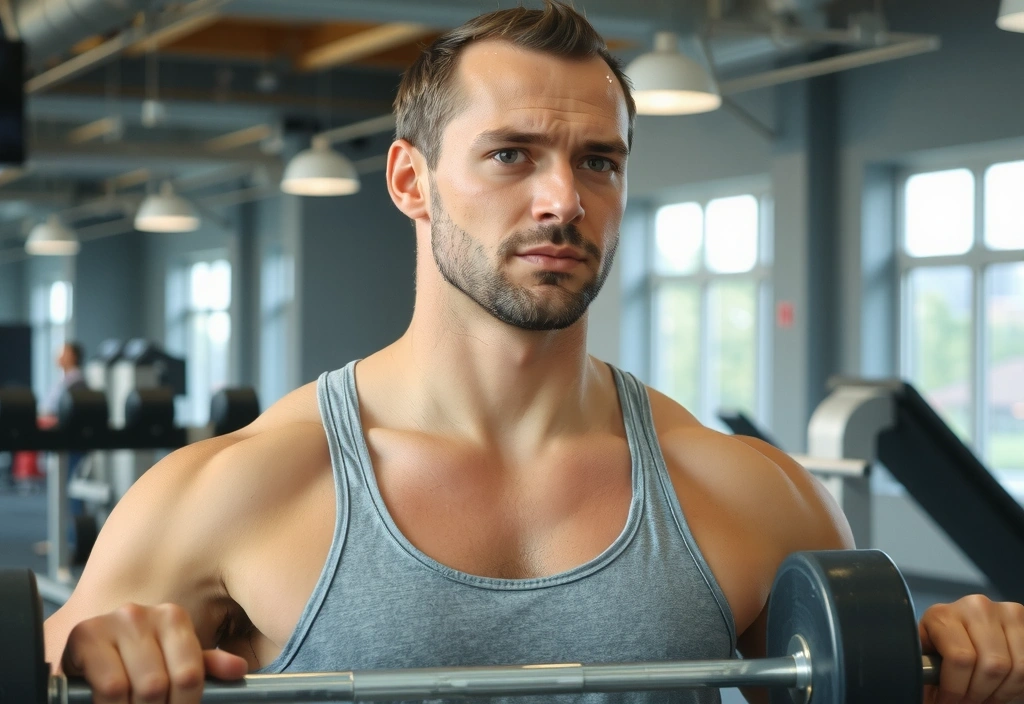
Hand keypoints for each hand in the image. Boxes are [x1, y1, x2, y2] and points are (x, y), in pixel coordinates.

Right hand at [61, 603, 247, 703]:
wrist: (78, 661)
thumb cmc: (129, 664)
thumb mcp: (168, 663)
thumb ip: (202, 666)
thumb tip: (238, 669)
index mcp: (172, 617)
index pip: (190, 674)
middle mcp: (142, 613)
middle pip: (161, 685)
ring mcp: (113, 621)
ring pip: (139, 687)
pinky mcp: (84, 635)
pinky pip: (110, 685)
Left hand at [920, 595, 1023, 703]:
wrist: (966, 634)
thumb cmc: (944, 649)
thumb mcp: (928, 654)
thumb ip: (924, 665)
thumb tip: (918, 682)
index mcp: (943, 614)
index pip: (960, 659)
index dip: (956, 690)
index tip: (949, 701)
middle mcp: (975, 606)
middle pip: (991, 665)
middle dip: (980, 693)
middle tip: (969, 702)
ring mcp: (1004, 611)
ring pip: (1015, 667)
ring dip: (1001, 690)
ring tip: (985, 695)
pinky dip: (1018, 683)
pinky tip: (1002, 685)